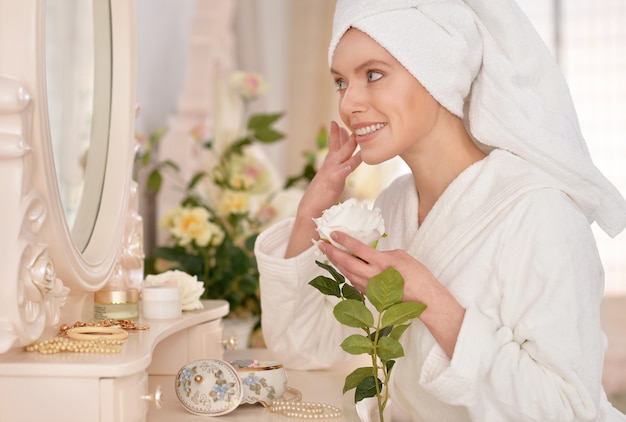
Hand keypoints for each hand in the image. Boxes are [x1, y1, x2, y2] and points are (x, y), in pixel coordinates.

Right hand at [299, 121, 361, 217]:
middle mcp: (330, 164)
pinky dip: (349, 164)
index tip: (339, 123)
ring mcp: (332, 171)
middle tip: (350, 122)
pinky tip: (357, 159)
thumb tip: (341, 164)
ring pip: (344, 155)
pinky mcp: (335, 180)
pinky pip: (344, 170)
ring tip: (356, 136)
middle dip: (344, 133)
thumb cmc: (320, 195)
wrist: (310, 207)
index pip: (334, 145)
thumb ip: (335, 170)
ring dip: (350, 145)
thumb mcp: (329, 179)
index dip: (337, 133)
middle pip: (338, 145)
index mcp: (329, 164)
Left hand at [318, 231, 433, 302]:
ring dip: (336, 263)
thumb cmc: (416, 274)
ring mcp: (370, 286)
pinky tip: (341, 266)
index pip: (358, 248)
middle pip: (346, 262)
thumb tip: (367, 253)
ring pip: (347, 273)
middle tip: (321, 243)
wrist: (423, 298)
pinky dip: (345, 272)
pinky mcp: (370, 294)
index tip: (333, 233)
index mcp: (382, 262)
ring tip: (328, 253)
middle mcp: (373, 275)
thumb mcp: (400, 255)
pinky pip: (353, 281)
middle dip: (332, 252)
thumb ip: (381, 253)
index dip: (344, 240)